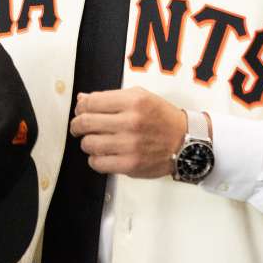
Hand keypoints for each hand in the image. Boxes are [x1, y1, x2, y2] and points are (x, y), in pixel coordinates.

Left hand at [69, 86, 186, 177]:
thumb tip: (83, 100)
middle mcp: (131, 122)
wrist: (186, 141)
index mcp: (133, 101)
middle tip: (78, 127)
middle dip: (77, 125)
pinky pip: (98, 163)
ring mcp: (130, 145)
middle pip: (86, 122)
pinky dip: (95, 159)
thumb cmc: (163, 118)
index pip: (91, 102)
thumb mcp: (140, 97)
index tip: (80, 111)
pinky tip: (103, 154)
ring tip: (93, 141)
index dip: (80, 107)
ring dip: (87, 142)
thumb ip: (110, 97)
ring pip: (89, 144)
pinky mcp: (131, 165)